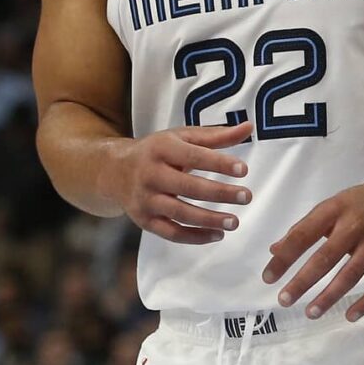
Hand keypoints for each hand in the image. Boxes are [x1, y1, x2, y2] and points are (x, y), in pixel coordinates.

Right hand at [102, 122, 251, 243]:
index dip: (219, 163)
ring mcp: (145, 200)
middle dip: (220, 193)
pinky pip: (171, 233)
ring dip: (210, 219)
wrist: (114, 171)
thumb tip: (249, 127)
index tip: (244, 170)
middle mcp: (150, 174)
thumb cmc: (158, 151)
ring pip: (180, 213)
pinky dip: (195, 237)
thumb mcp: (182, 137)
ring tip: (235, 221)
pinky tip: (217, 234)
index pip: (194, 156)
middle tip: (247, 196)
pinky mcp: (144, 220)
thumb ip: (216, 136)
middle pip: (188, 187)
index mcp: (161, 149)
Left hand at [262, 166, 363, 320]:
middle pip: (325, 257)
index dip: (284, 258)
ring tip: (311, 312)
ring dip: (329, 296)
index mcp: (335, 209)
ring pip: (351, 274)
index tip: (268, 278)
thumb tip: (275, 250)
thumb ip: (306, 228)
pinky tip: (350, 315)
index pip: (303, 235)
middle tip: (284, 300)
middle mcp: (356, 223)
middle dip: (302, 281)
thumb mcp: (335, 206)